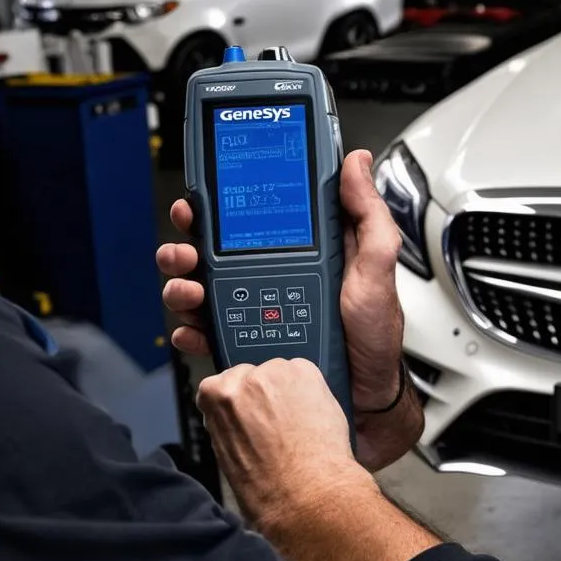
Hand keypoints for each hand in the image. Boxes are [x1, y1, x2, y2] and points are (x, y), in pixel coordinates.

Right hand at [156, 150, 422, 472]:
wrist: (369, 396)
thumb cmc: (375, 335)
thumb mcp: (378, 268)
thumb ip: (368, 215)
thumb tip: (355, 164)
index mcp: (303, 250)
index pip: (254, 216)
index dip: (221, 204)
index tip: (201, 199)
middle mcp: (275, 276)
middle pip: (214, 251)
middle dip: (187, 244)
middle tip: (187, 249)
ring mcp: (258, 311)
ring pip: (202, 290)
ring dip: (182, 285)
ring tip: (190, 291)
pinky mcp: (249, 345)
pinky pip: (207, 334)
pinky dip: (191, 332)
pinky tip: (195, 331)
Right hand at [196, 358, 374, 532]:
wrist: (306, 495)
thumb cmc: (265, 488)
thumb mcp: (226, 453)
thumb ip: (228, 423)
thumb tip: (238, 416)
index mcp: (216, 397)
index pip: (219, 385)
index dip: (237, 402)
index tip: (247, 414)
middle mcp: (245, 379)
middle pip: (252, 376)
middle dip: (263, 396)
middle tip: (276, 424)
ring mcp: (278, 373)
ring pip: (281, 374)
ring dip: (287, 392)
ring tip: (297, 426)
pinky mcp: (308, 374)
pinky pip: (307, 375)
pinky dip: (310, 391)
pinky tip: (312, 419)